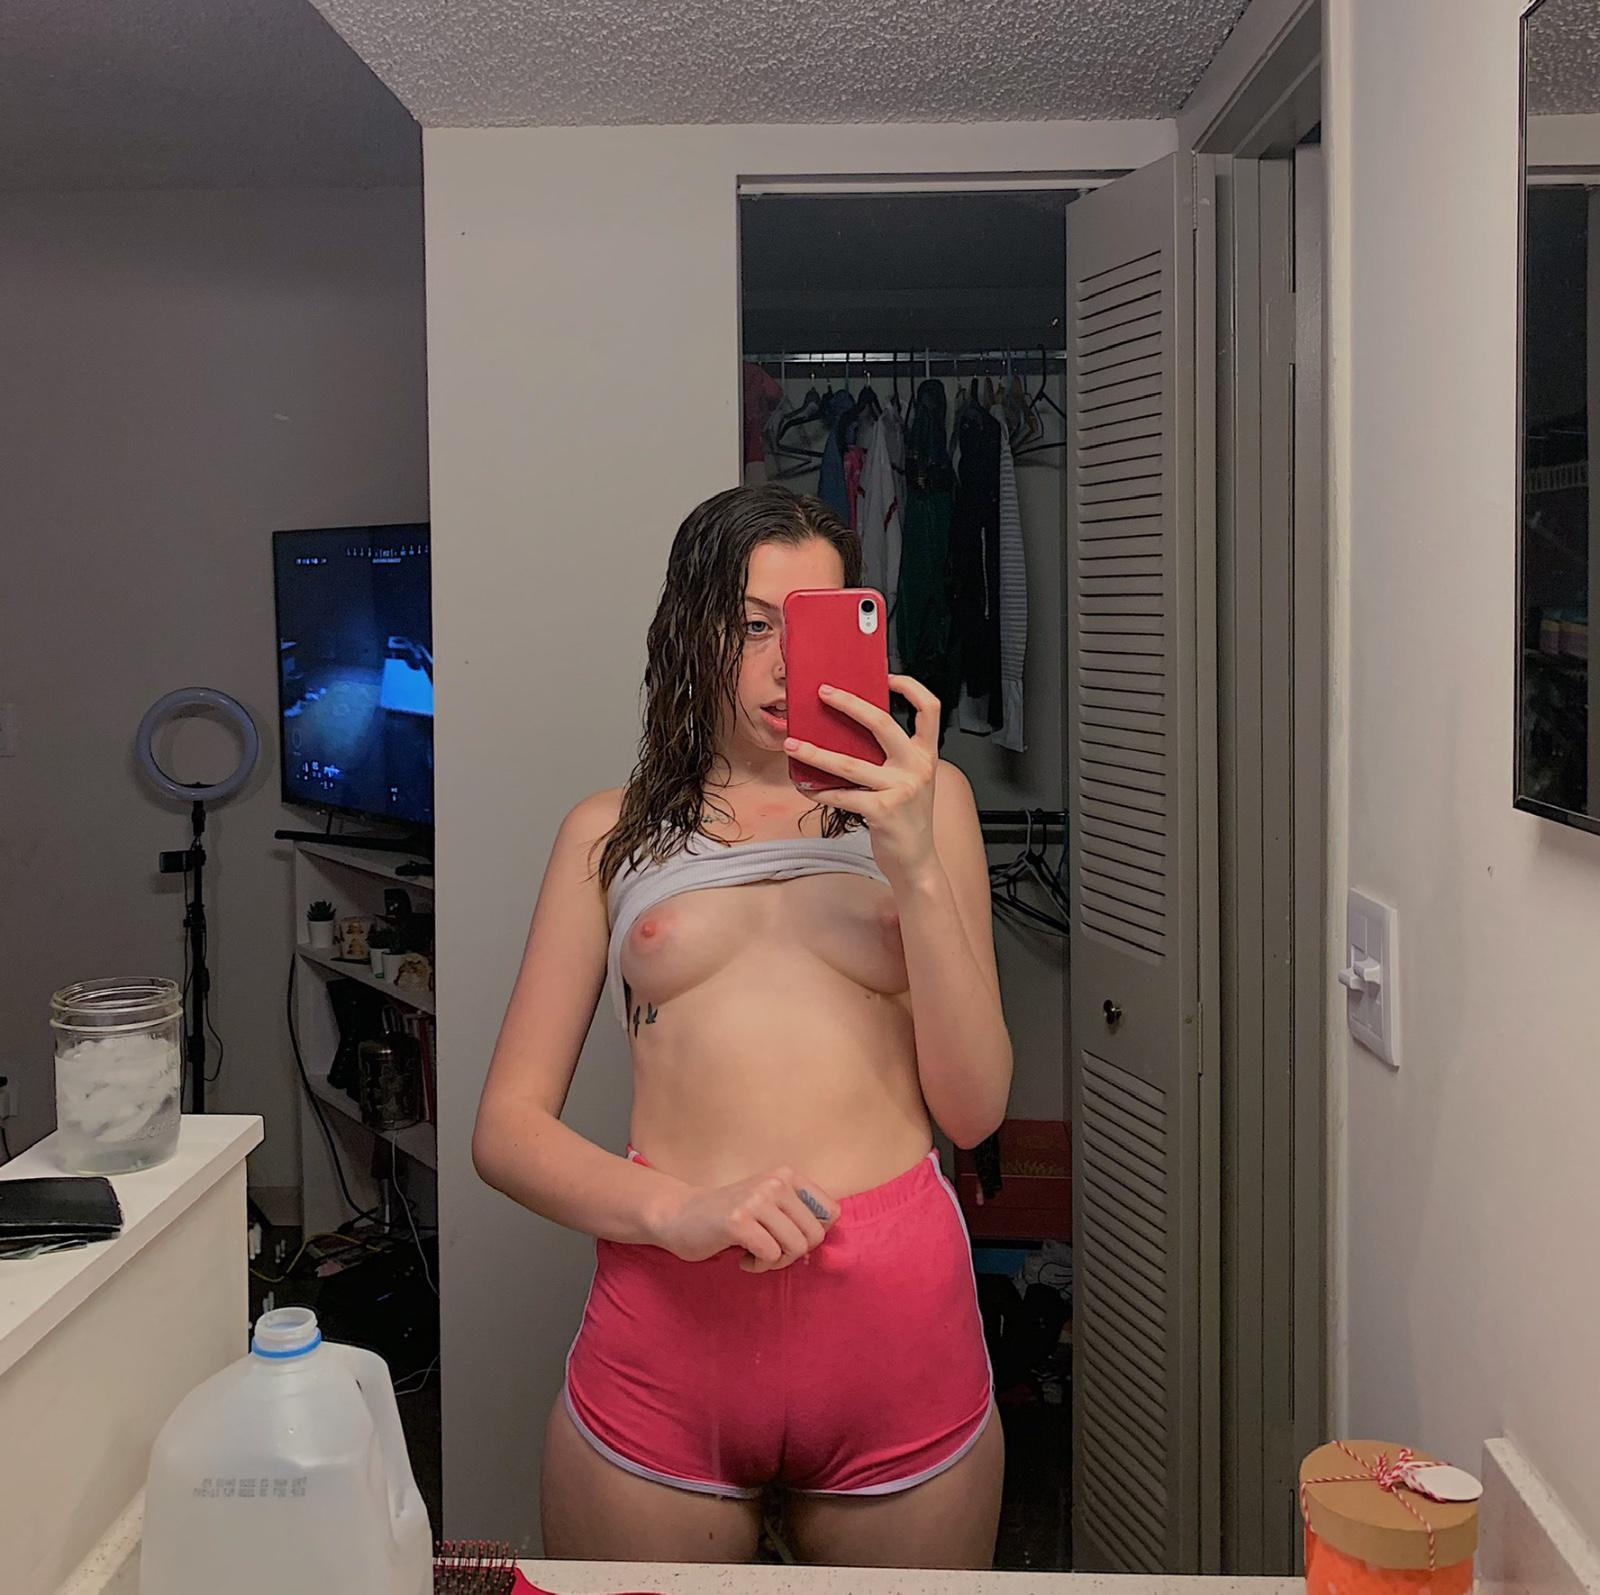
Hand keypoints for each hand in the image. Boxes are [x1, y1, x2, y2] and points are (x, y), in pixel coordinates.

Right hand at [653, 1166, 839, 1272]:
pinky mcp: (738, 1220)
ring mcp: (755, 1199)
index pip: (832, 1213)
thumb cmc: (732, 1217)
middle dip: (793, 1254)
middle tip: (768, 1250)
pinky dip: (756, 1266)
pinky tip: (740, 1256)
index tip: (788, 1236)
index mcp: (787, 1175)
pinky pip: (769, 1255)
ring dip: (774, 1262)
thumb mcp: (771, 1205)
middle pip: (815, 1236)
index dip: (813, 1235)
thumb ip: (800, 1213)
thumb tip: (828, 1233)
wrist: (680, 1216)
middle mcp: (774, 1182)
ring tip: (754, 1252)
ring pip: (795, 1248)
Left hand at [785, 673, 940, 882]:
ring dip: (815, 752)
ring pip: (849, 763)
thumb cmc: (908, 819)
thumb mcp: (909, 781)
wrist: (917, 862)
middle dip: (849, 703)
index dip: (910, 687)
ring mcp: (900, 789)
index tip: (885, 677)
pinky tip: (803, 785)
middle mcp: (917, 768)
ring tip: (792, 744)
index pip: (930, 709)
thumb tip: (848, 731)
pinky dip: (818, 790)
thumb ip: (890, 757)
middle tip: (823, 693)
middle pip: (882, 723)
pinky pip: (841, 795)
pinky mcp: (882, 812)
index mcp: (926, 755)